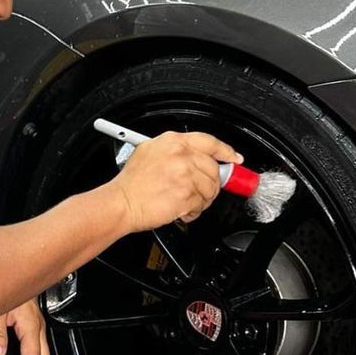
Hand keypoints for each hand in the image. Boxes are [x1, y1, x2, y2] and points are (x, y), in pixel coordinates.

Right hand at [113, 130, 241, 232]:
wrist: (121, 203)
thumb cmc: (131, 183)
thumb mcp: (149, 152)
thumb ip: (175, 151)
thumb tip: (196, 157)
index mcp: (174, 142)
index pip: (210, 142)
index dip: (226, 151)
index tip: (234, 159)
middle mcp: (182, 156)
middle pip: (213, 169)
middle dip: (211, 183)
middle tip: (201, 191)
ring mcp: (185, 175)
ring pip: (210, 189)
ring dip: (201, 200)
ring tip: (186, 203)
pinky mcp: (186, 195)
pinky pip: (201, 205)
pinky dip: (193, 212)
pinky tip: (181, 210)